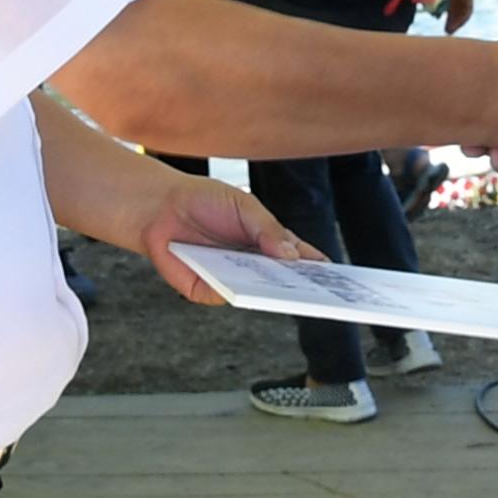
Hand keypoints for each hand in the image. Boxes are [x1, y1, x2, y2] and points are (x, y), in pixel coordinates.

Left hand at [135, 173, 322, 304]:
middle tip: (320, 291)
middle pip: (283, 282)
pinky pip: (229, 295)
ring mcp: (232, 279)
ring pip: (258, 294)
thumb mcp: (244, 206)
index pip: (299, 258)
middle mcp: (253, 265)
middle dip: (301, 287)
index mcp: (268, 241)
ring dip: (272, 294)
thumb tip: (292, 255)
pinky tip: (247, 285)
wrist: (160, 207)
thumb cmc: (205, 201)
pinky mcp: (209, 290)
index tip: (336, 275)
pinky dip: (238, 291)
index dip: (317, 267)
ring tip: (289, 290)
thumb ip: (268, 228)